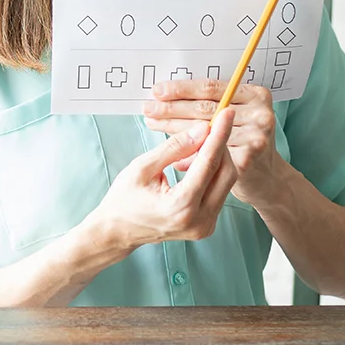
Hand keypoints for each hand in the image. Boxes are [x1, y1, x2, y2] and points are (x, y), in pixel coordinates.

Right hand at [85, 108, 238, 251]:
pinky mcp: (208, 226)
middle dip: (221, 146)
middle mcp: (198, 220)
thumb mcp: (143, 167)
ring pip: (225, 182)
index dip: (219, 134)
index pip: (209, 163)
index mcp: (180, 206)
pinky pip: (219, 192)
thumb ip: (175, 147)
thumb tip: (203, 129)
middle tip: (212, 125)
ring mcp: (205, 226)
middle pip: (226, 173)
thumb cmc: (124, 199)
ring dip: (216, 159)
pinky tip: (195, 165)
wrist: (118, 231)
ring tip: (194, 147)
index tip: (227, 112)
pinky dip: (211, 174)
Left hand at [142, 79, 287, 207]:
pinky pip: (207, 154)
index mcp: (257, 95)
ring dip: (174, 128)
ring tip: (152, 123)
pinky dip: (186, 154)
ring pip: (203, 131)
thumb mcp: (233, 119)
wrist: (266, 180)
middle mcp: (260, 114)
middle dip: (173, 108)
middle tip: (149, 107)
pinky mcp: (247, 159)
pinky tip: (169, 152)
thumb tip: (166, 97)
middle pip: (206, 108)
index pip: (212, 88)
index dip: (182, 89)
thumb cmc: (243, 144)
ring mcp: (256, 136)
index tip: (158, 90)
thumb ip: (210, 107)